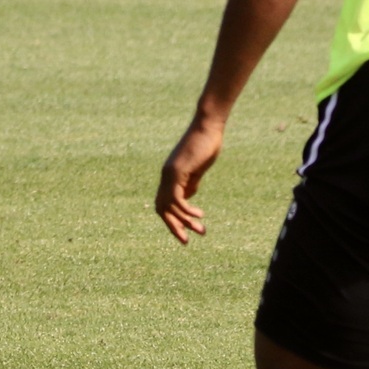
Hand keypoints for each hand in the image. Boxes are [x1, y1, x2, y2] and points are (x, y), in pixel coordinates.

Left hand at [156, 114, 224, 243]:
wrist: (207, 127)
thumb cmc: (205, 145)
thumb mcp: (197, 169)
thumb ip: (191, 183)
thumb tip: (187, 197)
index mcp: (170, 177)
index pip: (164, 203)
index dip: (172, 219)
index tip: (185, 232)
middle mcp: (165, 176)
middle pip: (161, 208)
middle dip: (173, 226)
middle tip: (186, 241)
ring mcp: (169, 174)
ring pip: (169, 206)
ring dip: (184, 222)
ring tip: (201, 230)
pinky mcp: (177, 172)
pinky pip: (177, 198)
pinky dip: (186, 210)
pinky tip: (198, 215)